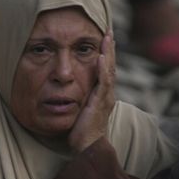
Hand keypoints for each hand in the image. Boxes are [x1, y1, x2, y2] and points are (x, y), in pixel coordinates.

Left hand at [69, 31, 115, 152]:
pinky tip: (101, 57)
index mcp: (102, 94)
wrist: (87, 146)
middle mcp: (107, 93)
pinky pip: (103, 82)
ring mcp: (106, 97)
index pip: (106, 69)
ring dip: (108, 53)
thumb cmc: (81, 131)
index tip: (103, 39)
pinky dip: (103, 69)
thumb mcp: (79, 109)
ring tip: (107, 38)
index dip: (105, 54)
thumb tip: (67, 88)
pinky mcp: (101, 102)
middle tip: (108, 31)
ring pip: (109, 70)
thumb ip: (79, 98)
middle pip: (111, 65)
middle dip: (109, 48)